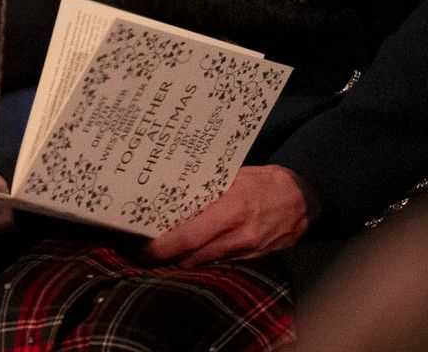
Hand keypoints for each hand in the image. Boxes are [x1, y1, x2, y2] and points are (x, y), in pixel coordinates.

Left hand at [145, 164, 307, 267]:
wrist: (302, 200)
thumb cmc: (264, 181)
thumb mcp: (233, 176)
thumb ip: (205, 186)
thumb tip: (171, 192)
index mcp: (233, 209)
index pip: (191, 236)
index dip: (164, 246)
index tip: (143, 248)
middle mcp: (240, 235)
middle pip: (193, 256)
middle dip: (164, 258)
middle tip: (139, 251)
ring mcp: (246, 250)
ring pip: (203, 263)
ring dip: (179, 261)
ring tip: (156, 252)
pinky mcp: (251, 258)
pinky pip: (218, 263)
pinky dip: (198, 260)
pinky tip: (184, 253)